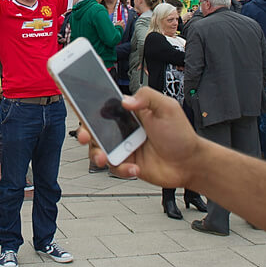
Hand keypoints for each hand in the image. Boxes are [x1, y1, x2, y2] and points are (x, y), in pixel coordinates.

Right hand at [75, 87, 203, 188]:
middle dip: (84, 132)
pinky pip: (114, 167)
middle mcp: (122, 129)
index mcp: (129, 112)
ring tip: (105, 158)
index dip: (87, 102)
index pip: (103, 104)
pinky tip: (135, 168)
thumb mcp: (167, 108)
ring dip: (97, 154)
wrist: (190, 163)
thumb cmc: (180, 134)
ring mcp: (123, 148)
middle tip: (85, 136)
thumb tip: (126, 100)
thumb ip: (147, 97)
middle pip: (94, 129)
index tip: (75, 100)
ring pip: (98, 150)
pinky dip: (122, 169)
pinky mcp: (126, 165)